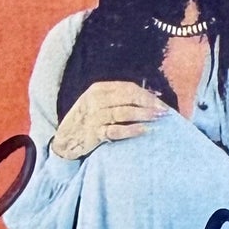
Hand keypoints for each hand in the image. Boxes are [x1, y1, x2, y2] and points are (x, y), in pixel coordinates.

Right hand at [50, 81, 166, 159]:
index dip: (146, 94)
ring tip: (157, 118)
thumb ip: (118, 99)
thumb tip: (149, 97)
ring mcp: (94, 117)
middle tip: (164, 110)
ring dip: (142, 114)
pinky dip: (130, 130)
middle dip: (148, 103)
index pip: (128, 88)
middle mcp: (95, 100)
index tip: (161, 102)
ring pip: (123, 112)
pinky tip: (143, 130)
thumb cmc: (87, 121)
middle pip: (127, 98)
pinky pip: (115, 131)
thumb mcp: (98, 103)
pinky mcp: (93, 134)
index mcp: (98, 89)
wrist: (64, 140)